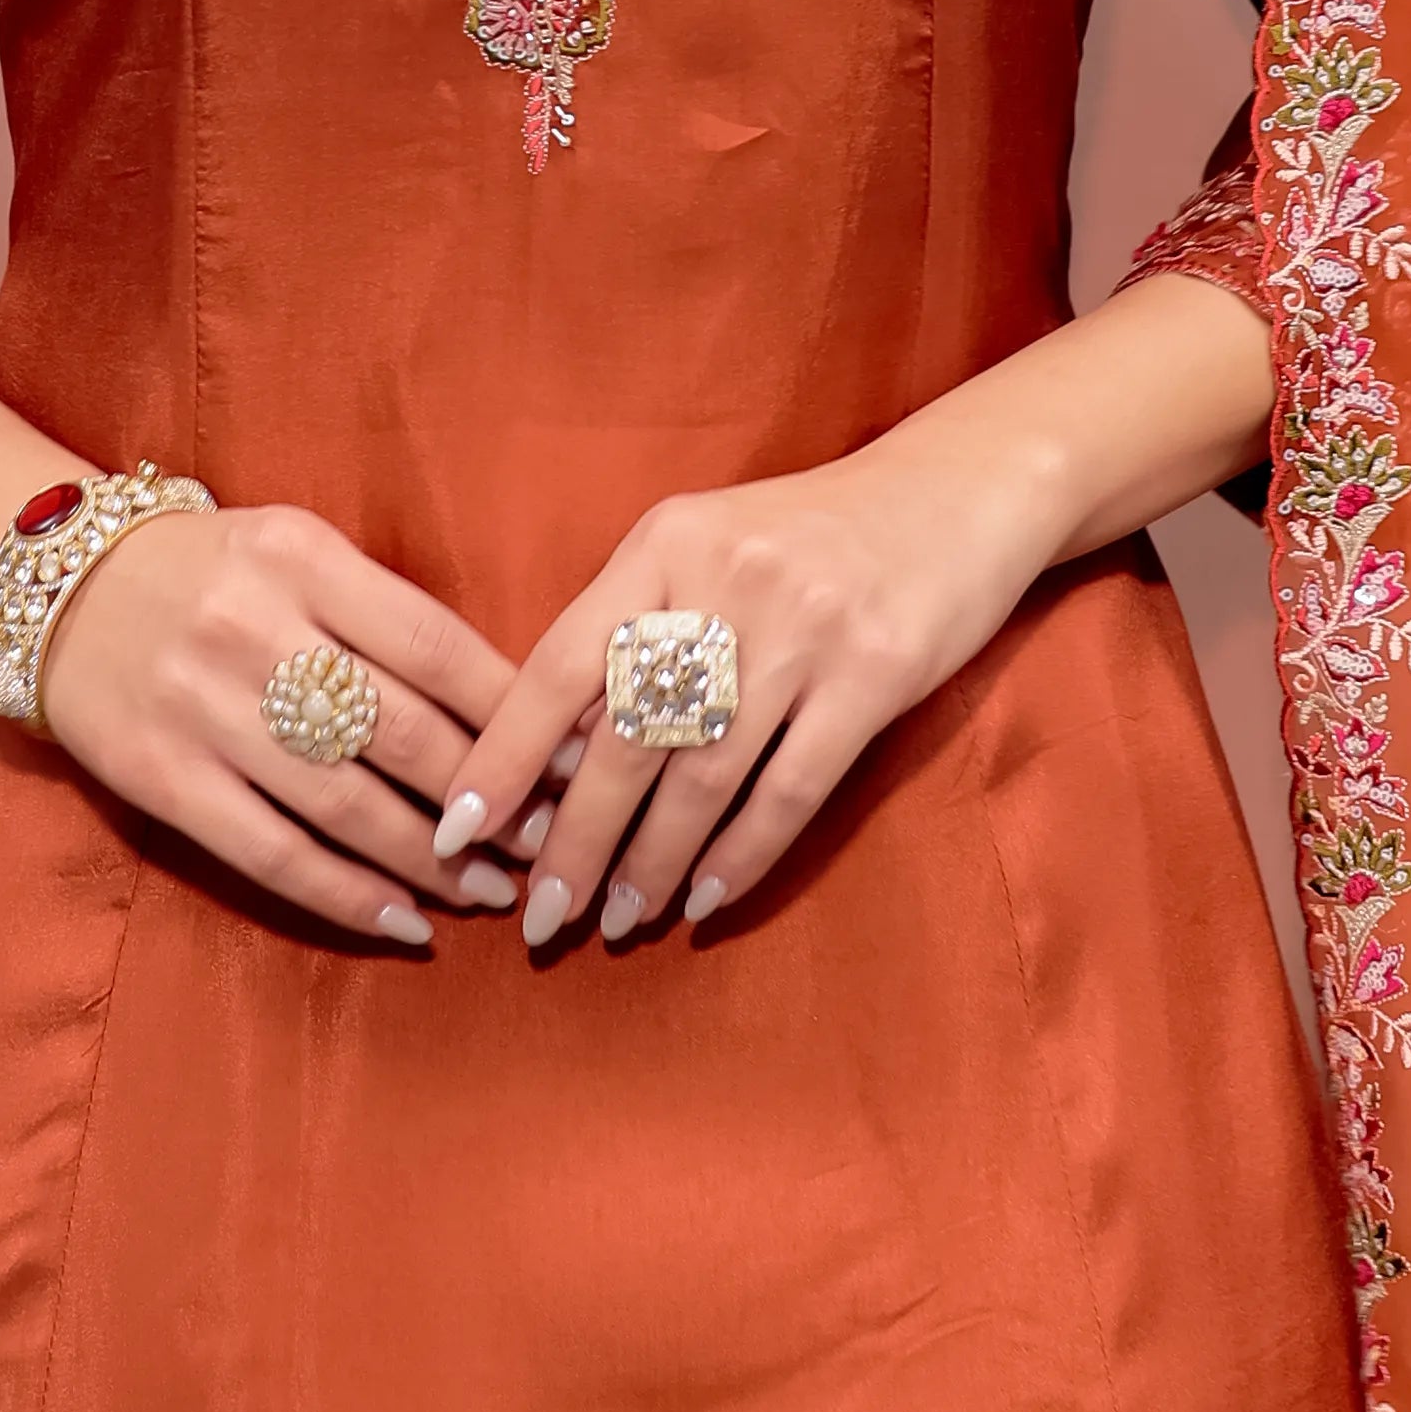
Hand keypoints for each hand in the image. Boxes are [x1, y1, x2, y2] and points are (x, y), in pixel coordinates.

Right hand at [33, 500, 527, 949]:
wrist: (61, 587)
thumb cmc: (212, 571)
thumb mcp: (299, 550)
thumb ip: (385, 614)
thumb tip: (508, 706)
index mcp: (304, 559)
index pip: (436, 647)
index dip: (515, 715)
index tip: (574, 760)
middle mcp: (255, 631)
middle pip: (402, 734)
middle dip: (491, 801)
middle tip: (549, 842)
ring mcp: (205, 711)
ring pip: (346, 806)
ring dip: (432, 862)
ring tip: (491, 891)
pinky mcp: (164, 780)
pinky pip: (273, 854)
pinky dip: (347, 898)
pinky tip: (405, 924)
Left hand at [430, 434, 1058, 952]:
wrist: (954, 492)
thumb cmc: (804, 536)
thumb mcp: (702, 550)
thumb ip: (634, 632)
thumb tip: (553, 760)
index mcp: (664, 547)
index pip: (558, 667)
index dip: (502, 757)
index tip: (457, 832)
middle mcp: (726, 584)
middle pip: (627, 739)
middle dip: (574, 841)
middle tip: (541, 914)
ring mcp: (804, 631)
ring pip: (704, 777)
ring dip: (653, 862)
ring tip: (619, 919)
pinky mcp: (876, 675)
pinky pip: (791, 790)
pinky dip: (741, 855)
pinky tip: (705, 898)